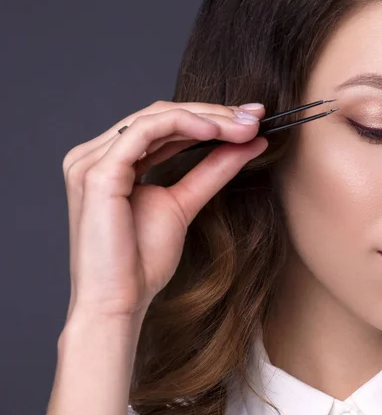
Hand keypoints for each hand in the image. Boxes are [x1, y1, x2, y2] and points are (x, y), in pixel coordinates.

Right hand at [62, 100, 267, 319]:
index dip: (209, 118)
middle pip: (162, 115)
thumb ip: (211, 171)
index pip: (165, 126)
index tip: (251, 121)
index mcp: (113, 162)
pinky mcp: (96, 172)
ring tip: (244, 125)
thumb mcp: (184, 205)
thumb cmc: (141, 262)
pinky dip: (183, 125)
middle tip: (256, 116)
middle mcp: (97, 154)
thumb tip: (247, 144)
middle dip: (214, 113)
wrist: (118, 302)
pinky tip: (216, 131)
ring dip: (206, 117)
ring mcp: (92, 161)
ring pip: (156, 117)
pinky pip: (145, 132)